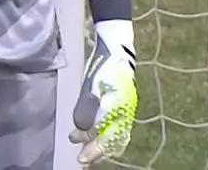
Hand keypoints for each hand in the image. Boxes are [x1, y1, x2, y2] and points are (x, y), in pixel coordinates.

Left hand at [69, 19, 137, 164]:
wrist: (116, 49)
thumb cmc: (103, 65)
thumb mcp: (91, 86)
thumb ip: (87, 109)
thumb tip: (82, 129)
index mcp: (118, 108)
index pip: (107, 136)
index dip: (94, 149)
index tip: (81, 158)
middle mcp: (125, 112)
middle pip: (114, 140)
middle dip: (98, 151)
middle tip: (82, 159)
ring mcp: (125, 109)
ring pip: (116, 135)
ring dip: (100, 144)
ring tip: (86, 150)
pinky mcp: (122, 105)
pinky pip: (116, 127)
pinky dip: (105, 136)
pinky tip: (93, 135)